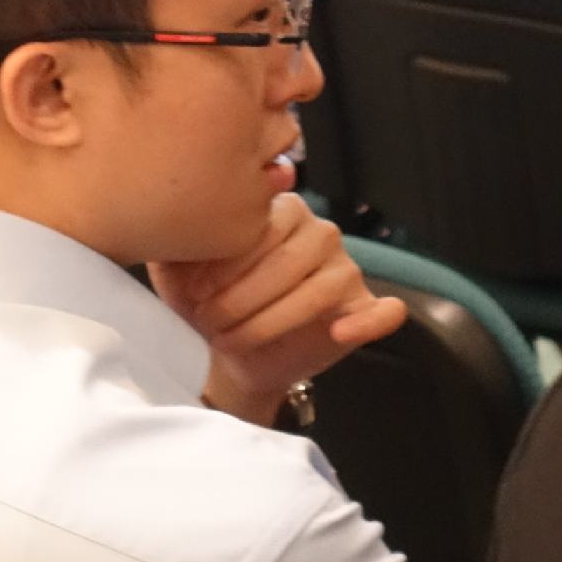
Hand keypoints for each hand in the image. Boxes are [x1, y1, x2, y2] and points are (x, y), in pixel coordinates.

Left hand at [155, 192, 408, 424]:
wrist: (226, 351)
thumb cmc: (203, 301)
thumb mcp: (177, 270)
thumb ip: (179, 239)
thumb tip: (186, 218)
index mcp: (280, 210)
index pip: (261, 228)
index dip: (225, 266)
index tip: (195, 294)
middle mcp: (319, 232)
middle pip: (289, 261)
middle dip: (242, 298)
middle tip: (210, 322)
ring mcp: (346, 269)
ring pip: (322, 290)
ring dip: (272, 321)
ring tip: (234, 339)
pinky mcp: (363, 308)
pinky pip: (384, 311)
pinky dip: (366, 322)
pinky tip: (337, 332)